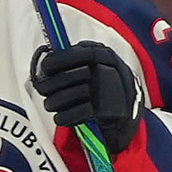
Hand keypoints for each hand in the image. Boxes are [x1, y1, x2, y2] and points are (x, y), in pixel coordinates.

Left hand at [28, 40, 139, 154]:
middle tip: (44, 90)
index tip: (44, 68)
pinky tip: (61, 116)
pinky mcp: (106, 112)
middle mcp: (108, 70)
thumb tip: (44, 59)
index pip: (74, 54)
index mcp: (104, 55)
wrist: (127, 113)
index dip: (54, 61)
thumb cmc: (103, 87)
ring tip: (52, 104)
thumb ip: (75, 60)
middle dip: (49, 86)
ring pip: (68, 96)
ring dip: (53, 102)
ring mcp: (107, 92)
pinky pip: (75, 114)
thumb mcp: (95, 65)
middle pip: (66, 77)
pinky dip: (63, 117)